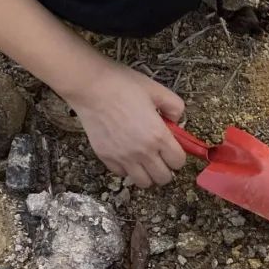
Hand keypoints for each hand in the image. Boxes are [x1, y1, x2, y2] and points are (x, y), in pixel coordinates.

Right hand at [67, 61, 187, 186]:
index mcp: (158, 135)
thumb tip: (176, 120)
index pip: (178, 162)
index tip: (172, 148)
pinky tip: (126, 155)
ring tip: (144, 161)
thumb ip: (174, 106)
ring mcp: (123, 157)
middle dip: (166, 168)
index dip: (178, 156)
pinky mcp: (106, 158)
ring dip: (147, 174)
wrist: (90, 86)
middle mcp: (143, 152)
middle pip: (164, 178)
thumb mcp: (156, 90)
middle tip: (160, 157)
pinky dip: (126, 169)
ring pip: (144, 183)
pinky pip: (122, 174)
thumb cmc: (122, 85)